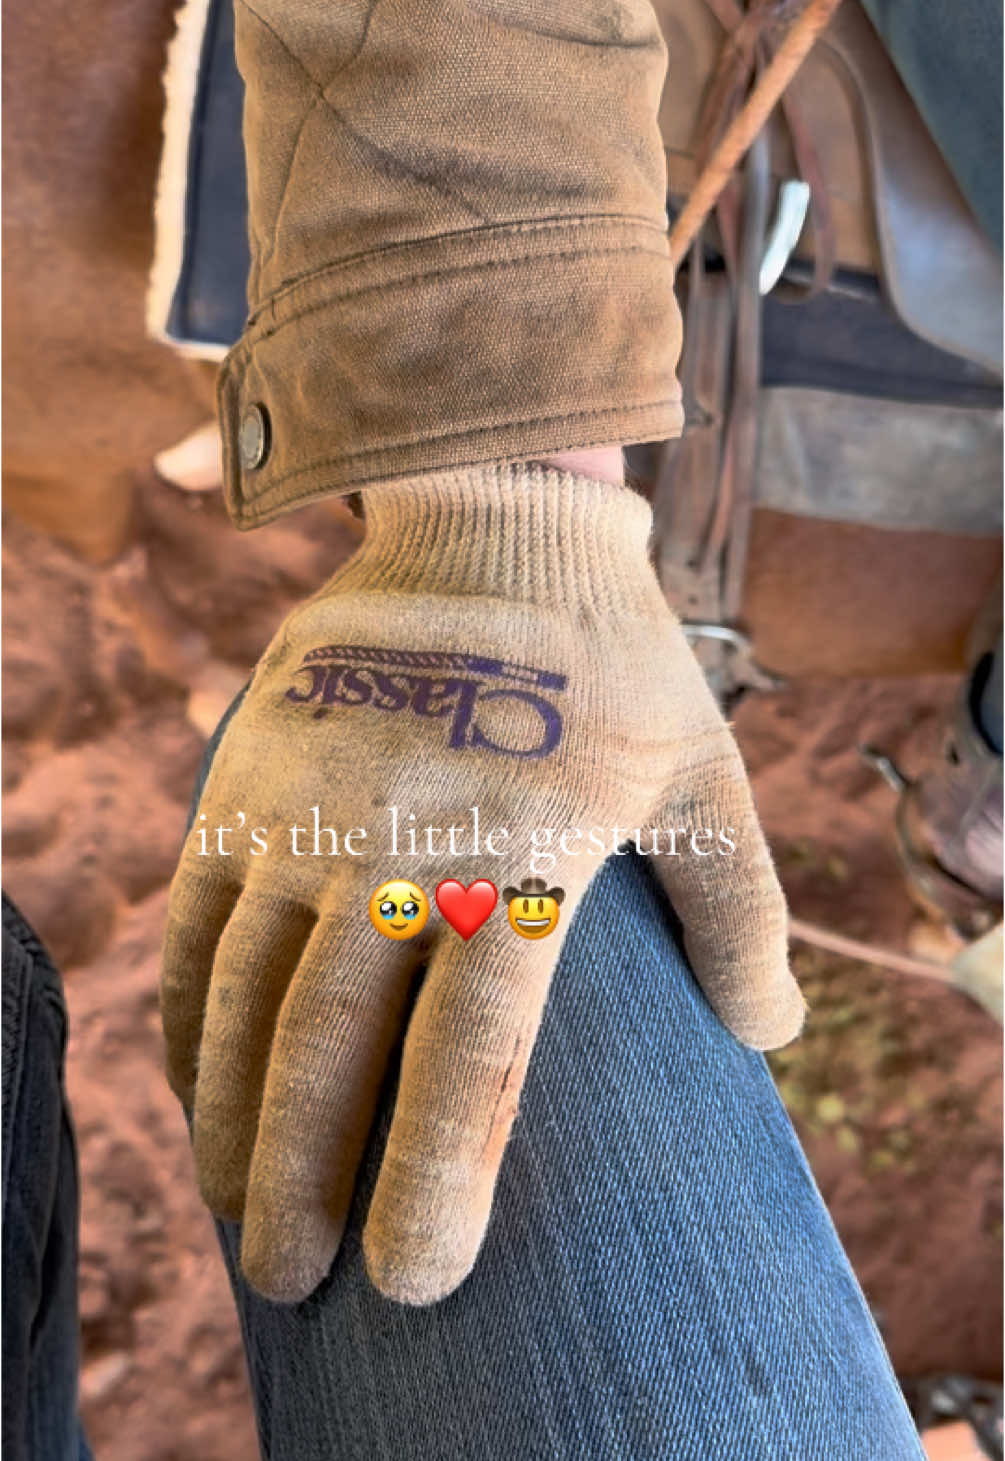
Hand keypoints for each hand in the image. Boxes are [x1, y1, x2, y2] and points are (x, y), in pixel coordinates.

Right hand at [159, 462, 804, 1305]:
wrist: (494, 522)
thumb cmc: (613, 662)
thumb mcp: (703, 777)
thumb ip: (744, 914)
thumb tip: (771, 1039)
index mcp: (525, 862)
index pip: (472, 1057)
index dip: (436, 1181)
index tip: (411, 1281)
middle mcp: (402, 849)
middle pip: (330, 1049)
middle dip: (304, 1178)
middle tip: (293, 1278)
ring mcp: (308, 814)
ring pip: (245, 998)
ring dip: (232, 1118)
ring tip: (238, 1209)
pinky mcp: (246, 782)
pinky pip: (197, 924)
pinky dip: (189, 1019)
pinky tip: (194, 1087)